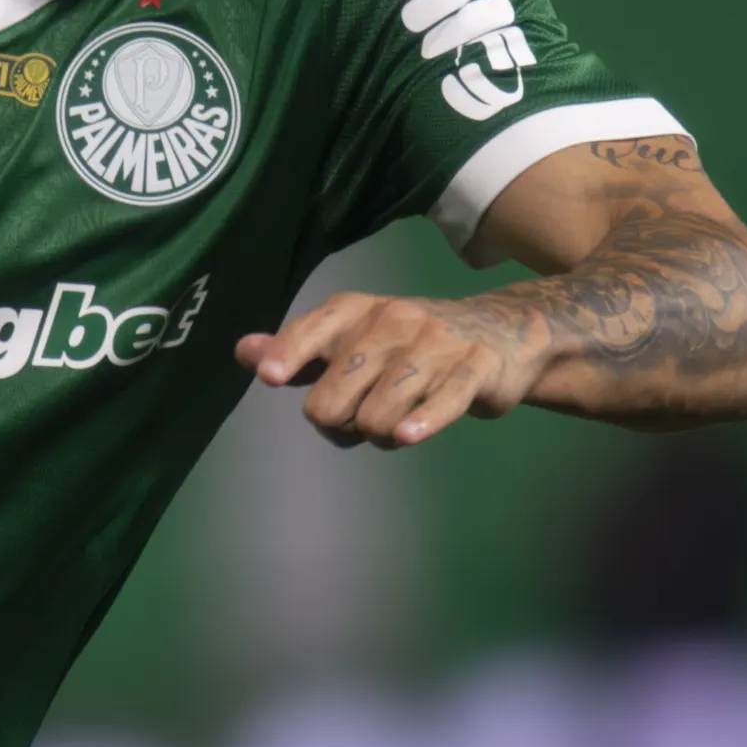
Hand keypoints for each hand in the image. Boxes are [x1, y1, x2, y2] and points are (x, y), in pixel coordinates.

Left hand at [237, 293, 539, 448]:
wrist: (502, 333)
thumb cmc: (412, 345)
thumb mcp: (355, 339)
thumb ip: (302, 350)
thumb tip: (244, 351)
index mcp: (358, 311)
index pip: (315, 329)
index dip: (289, 352)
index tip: (269, 375)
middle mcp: (394, 319)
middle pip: (336, 394)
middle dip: (340, 423)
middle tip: (360, 420)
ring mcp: (437, 343)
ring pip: (381, 412)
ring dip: (380, 435)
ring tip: (394, 426)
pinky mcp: (475, 368)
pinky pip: (441, 402)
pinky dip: (421, 423)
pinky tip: (409, 435)